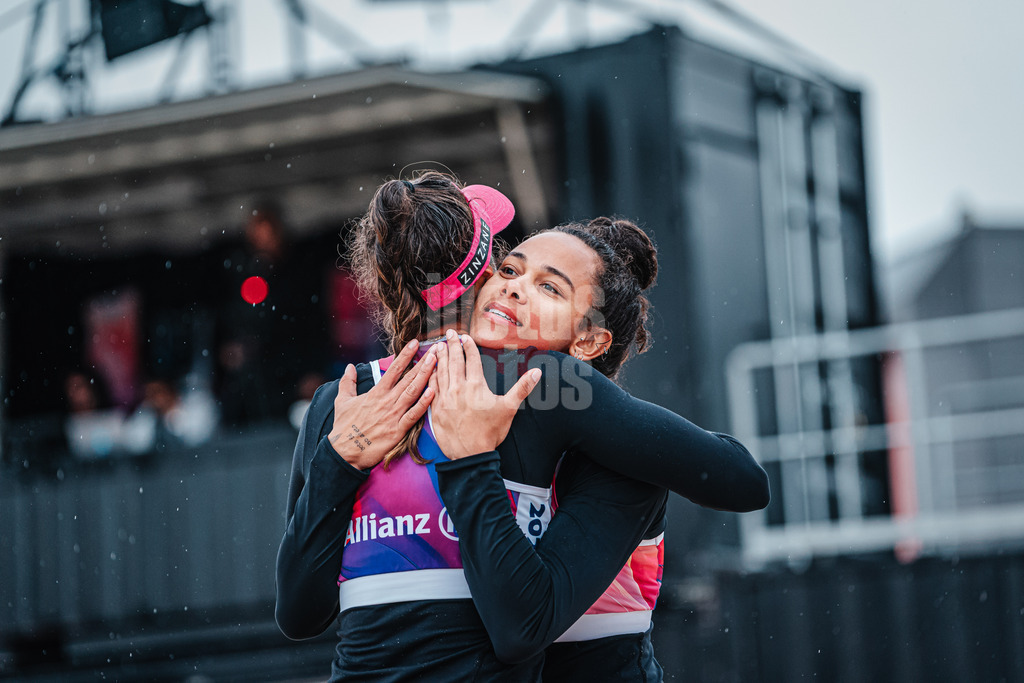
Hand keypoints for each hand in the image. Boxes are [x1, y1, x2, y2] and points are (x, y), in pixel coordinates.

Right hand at [328, 339, 436, 469]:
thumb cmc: (344, 427)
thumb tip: (349, 367)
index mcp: (376, 393)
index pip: (394, 370)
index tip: (415, 343)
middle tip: (436, 350)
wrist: (345, 452)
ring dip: (426, 377)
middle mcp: (387, 401)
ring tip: (437, 363)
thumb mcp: (342, 401)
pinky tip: (433, 392)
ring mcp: (393, 415)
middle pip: (408, 378)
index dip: (405, 355)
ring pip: (413, 392)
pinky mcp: (398, 431)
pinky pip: (414, 415)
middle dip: (423, 363)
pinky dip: (424, 404)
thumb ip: (347, 383)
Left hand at [430, 329, 541, 459]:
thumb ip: (522, 388)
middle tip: (450, 333)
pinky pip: (431, 386)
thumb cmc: (490, 432)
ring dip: (440, 357)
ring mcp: (445, 397)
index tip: (466, 337)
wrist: (470, 454)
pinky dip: (430, 374)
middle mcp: (459, 388)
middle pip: (454, 361)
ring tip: (439, 345)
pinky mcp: (436, 408)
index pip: (472, 360)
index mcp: (476, 385)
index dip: (469, 347)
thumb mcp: (509, 408)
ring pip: (441, 371)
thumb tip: (537, 373)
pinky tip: (430, 368)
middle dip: (452, 345)